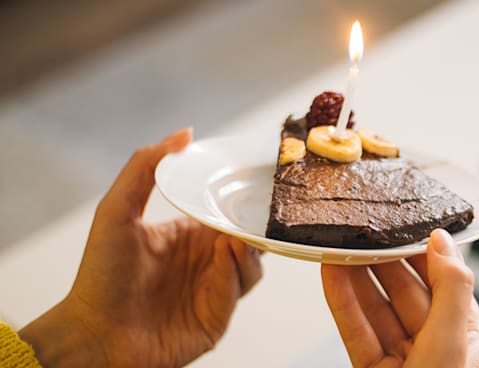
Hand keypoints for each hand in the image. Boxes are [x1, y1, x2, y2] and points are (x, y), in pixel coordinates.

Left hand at [19, 128, 262, 366]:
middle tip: (260, 210)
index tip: (256, 181)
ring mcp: (213, 291)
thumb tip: (184, 133)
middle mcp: (204, 262)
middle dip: (258, 224)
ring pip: (253, 265)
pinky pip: (238, 291)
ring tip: (237, 237)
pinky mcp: (217, 319)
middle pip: (249, 238)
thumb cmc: (99, 277)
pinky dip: (237, 273)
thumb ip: (146, 166)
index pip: (227, 212)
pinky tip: (226, 257)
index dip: (242, 199)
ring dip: (250, 248)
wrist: (93, 334)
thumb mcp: (116, 210)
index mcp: (187, 235)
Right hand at [321, 229, 478, 367]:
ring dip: (357, 276)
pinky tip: (330, 276)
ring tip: (338, 244)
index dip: (422, 252)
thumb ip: (449, 288)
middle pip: (406, 292)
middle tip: (362, 229)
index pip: (445, 282)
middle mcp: (437, 346)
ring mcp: (403, 359)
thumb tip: (443, 240)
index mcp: (469, 337)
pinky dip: (343, 303)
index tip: (402, 224)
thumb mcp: (452, 341)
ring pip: (378, 308)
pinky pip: (356, 331)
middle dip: (382, 260)